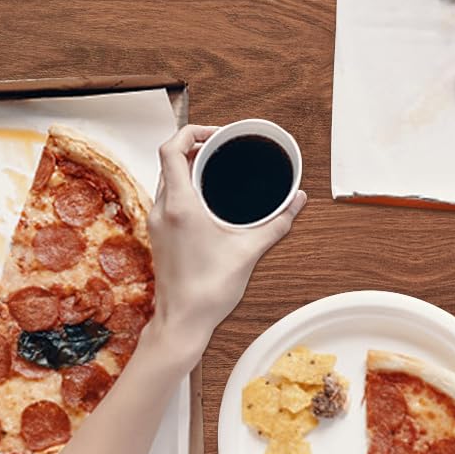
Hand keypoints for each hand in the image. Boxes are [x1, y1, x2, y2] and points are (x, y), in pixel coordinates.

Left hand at [147, 124, 305, 342]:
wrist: (182, 321)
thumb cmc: (208, 290)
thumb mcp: (249, 251)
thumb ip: (277, 222)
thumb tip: (297, 201)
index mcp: (180, 206)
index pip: (171, 149)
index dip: (191, 132)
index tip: (216, 134)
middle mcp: (162, 209)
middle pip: (168, 160)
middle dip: (193, 146)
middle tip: (220, 147)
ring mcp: (157, 222)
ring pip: (165, 179)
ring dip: (186, 167)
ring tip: (215, 167)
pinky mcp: (159, 234)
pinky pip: (166, 197)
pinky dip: (183, 187)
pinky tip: (206, 197)